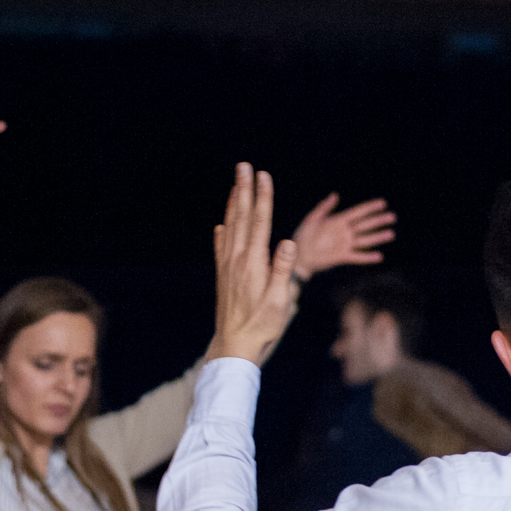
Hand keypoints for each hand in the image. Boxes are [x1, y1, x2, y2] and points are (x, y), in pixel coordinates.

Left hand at [211, 163, 299, 365]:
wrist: (234, 344)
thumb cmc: (262, 324)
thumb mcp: (280, 300)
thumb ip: (283, 270)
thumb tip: (288, 242)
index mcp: (253, 262)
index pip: (260, 221)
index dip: (263, 196)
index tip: (263, 175)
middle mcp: (237, 259)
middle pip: (242, 217)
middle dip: (244, 190)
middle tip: (243, 166)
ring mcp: (227, 267)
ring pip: (230, 228)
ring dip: (233, 205)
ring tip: (235, 186)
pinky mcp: (223, 276)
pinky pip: (221, 248)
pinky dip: (222, 232)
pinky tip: (222, 226)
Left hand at [291, 193, 394, 280]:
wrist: (298, 256)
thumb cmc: (303, 236)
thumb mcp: (312, 219)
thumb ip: (324, 207)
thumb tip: (336, 195)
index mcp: (338, 221)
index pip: (358, 213)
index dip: (370, 208)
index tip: (383, 203)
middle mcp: (345, 232)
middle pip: (365, 225)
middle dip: (378, 221)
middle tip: (392, 217)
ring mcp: (345, 244)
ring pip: (365, 240)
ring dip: (378, 237)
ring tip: (391, 234)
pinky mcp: (342, 256)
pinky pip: (357, 256)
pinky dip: (367, 257)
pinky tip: (379, 256)